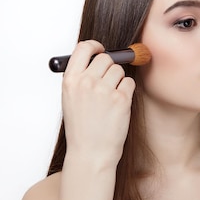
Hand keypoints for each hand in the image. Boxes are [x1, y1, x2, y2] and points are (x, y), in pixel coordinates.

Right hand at [61, 40, 135, 169]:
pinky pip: (129, 83)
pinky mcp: (121, 99)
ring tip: (111, 99)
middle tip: (108, 83)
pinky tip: (119, 105)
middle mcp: (86, 82)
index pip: (83, 48)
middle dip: (110, 67)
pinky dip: (127, 91)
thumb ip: (80, 77)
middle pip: (106, 58)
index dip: (95, 46)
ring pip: (119, 70)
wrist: (91, 153)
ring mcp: (104, 90)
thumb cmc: (82, 128)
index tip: (101, 49)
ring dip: (119, 81)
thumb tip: (98, 58)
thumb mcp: (71, 99)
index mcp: (70, 80)